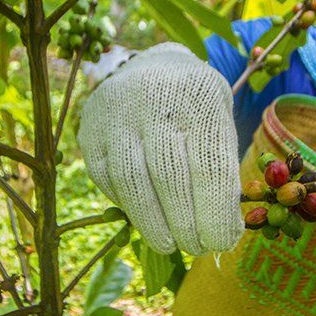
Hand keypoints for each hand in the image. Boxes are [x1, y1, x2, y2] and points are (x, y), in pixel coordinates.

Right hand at [77, 43, 242, 254]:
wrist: (152, 68)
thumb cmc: (197, 107)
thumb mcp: (221, 121)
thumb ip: (222, 167)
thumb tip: (222, 229)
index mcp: (200, 96)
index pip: (210, 164)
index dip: (216, 212)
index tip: (223, 241)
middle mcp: (156, 99)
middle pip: (170, 176)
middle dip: (186, 224)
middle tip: (197, 247)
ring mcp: (117, 114)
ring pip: (132, 181)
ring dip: (152, 223)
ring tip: (170, 244)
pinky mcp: (91, 132)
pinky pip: (106, 179)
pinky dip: (127, 206)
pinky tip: (145, 218)